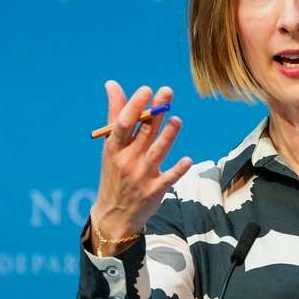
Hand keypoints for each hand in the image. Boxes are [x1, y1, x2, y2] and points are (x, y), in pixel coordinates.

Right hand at [90, 81, 191, 254]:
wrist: (114, 214)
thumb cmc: (114, 173)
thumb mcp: (111, 146)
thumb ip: (115, 114)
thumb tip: (112, 84)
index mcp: (114, 148)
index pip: (122, 124)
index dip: (134, 106)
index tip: (146, 89)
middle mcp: (127, 161)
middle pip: (143, 133)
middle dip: (155, 112)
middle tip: (167, 92)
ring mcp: (141, 177)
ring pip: (156, 153)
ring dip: (167, 137)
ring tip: (177, 120)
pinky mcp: (155, 191)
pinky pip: (168, 179)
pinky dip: (177, 170)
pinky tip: (188, 160)